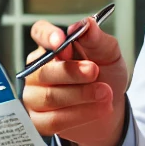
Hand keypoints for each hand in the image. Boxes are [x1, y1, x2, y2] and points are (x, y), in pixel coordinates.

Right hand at [22, 17, 127, 145]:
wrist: (110, 105)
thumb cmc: (106, 74)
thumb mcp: (108, 53)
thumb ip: (96, 39)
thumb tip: (86, 24)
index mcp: (51, 47)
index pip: (39, 33)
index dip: (47, 36)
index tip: (62, 40)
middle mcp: (37, 70)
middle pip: (44, 70)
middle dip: (72, 72)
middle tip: (94, 71)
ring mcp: (34, 95)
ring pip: (49, 97)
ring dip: (81, 96)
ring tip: (105, 94)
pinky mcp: (39, 120)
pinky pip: (53, 120)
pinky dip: (79, 115)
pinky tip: (99, 110)